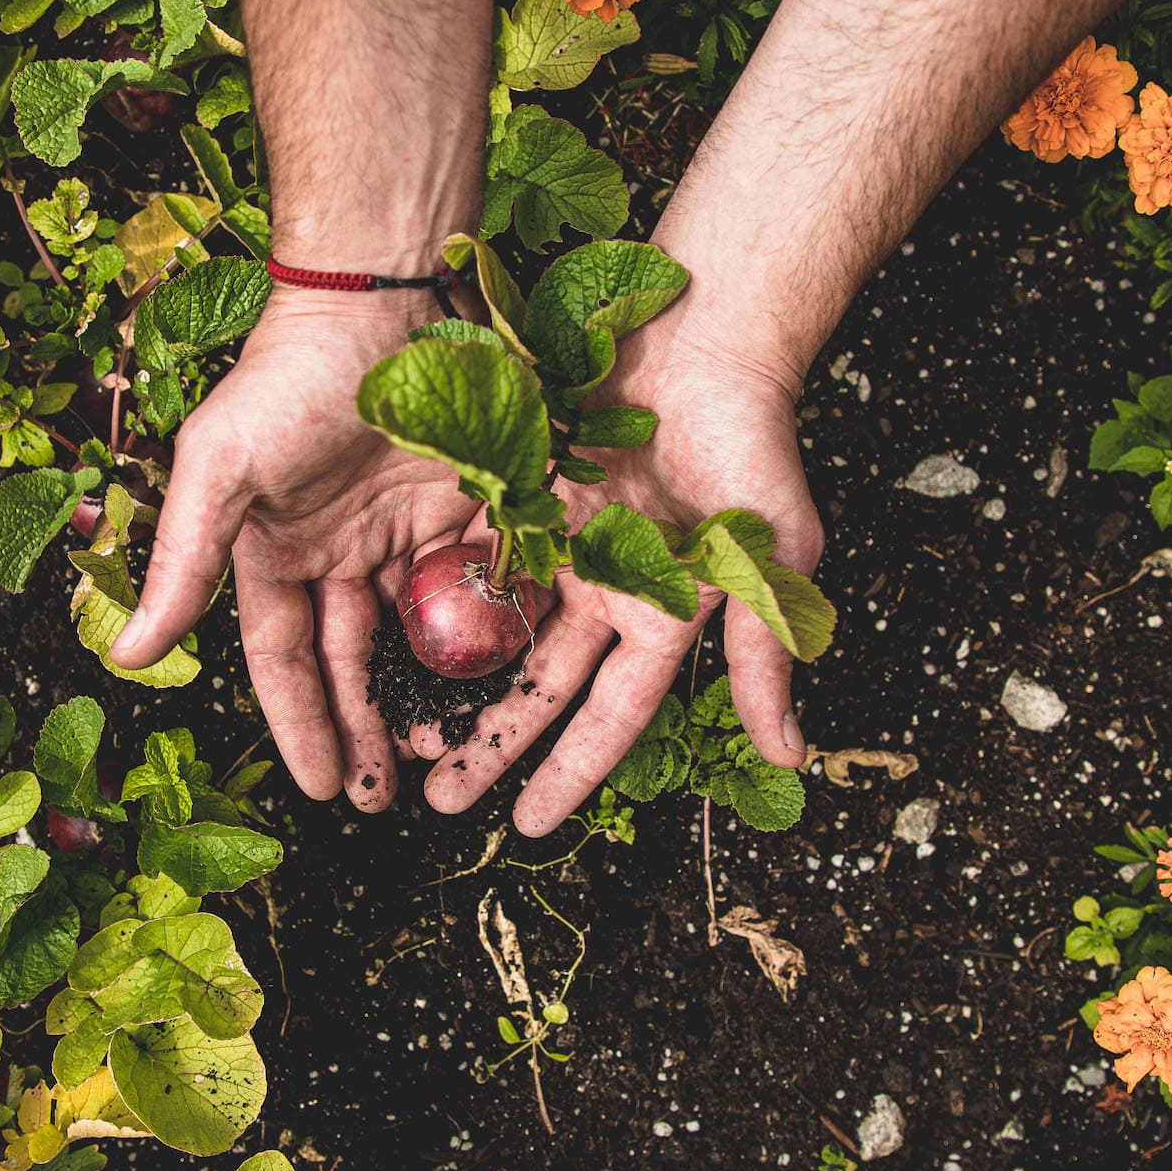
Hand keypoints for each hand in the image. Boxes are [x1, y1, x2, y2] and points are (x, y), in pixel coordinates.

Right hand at [108, 289, 476, 810]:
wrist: (383, 295)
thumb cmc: (287, 377)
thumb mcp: (219, 470)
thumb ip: (182, 564)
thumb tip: (126, 658)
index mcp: (274, 553)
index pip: (287, 661)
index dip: (303, 726)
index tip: (327, 791)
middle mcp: (340, 554)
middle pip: (357, 663)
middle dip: (370, 730)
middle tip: (393, 797)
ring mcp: (406, 534)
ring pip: (420, 638)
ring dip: (429, 697)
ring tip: (450, 757)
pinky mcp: (470, 508)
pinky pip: (479, 589)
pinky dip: (489, 639)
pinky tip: (503, 688)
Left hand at [420, 305, 821, 833]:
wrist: (708, 340)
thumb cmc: (750, 449)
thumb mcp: (764, 562)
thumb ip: (760, 654)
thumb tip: (790, 754)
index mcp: (660, 616)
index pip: (609, 716)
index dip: (570, 772)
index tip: (528, 829)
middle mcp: (604, 589)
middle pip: (538, 686)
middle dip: (492, 743)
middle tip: (437, 799)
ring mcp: (558, 541)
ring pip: (494, 629)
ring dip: (451, 680)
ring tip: (398, 729)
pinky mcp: (519, 491)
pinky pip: (469, 554)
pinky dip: (432, 596)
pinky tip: (381, 636)